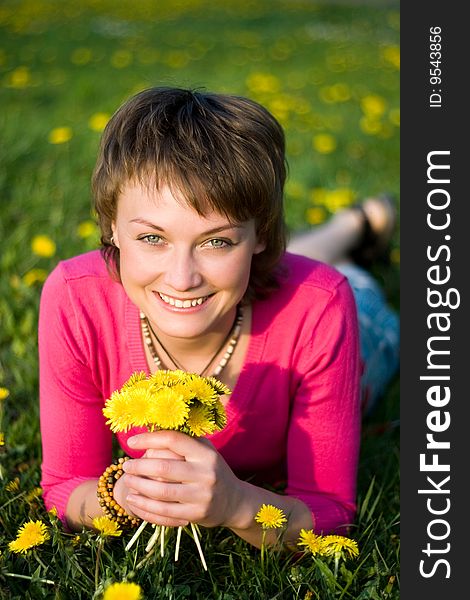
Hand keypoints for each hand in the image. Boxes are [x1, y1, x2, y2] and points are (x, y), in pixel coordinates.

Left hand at [120, 430, 243, 527]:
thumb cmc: (211, 470)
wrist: (234, 501)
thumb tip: (152, 428)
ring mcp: (201, 496)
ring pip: (161, 492)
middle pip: (164, 467)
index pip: (174, 440)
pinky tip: (133, 500)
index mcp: (205, 454)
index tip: (132, 441)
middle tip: (126, 465)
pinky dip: (145, 506)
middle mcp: (205, 473)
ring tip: (126, 482)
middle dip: (139, 466)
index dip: (150, 439)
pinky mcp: (195, 515)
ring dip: (139, 486)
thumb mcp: (205, 451)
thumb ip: (184, 441)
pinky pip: (164, 512)